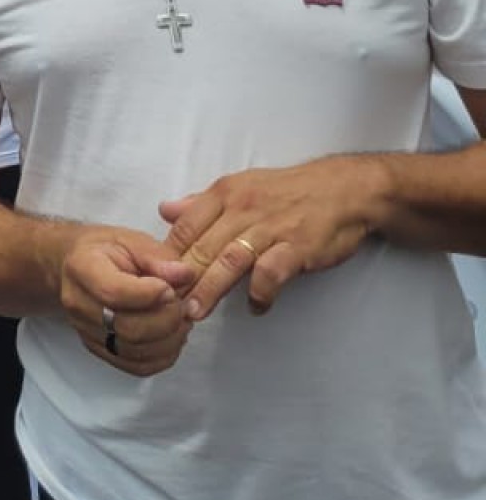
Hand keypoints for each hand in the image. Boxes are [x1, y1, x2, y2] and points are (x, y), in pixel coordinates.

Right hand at [55, 226, 194, 377]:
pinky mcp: (101, 350)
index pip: (114, 293)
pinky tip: (171, 334)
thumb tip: (185, 274)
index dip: (150, 295)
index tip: (171, 286)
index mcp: (82, 268)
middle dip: (167, 319)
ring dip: (170, 339)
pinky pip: (138, 366)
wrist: (76, 266)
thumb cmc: (104, 250)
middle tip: (182, 303)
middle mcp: (79, 304)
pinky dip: (164, 355)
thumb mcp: (130, 239)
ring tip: (180, 317)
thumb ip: (157, 256)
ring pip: (136, 352)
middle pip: (128, 328)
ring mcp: (87, 332)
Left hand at [160, 157, 388, 320]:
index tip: (154, 279)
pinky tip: (256, 307)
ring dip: (210, 289)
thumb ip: (202, 203)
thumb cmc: (288, 192)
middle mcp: (242, 208)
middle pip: (203, 246)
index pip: (186, 226)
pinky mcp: (296, 246)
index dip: (168, 254)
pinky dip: (260, 293)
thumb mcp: (241, 187)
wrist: (344, 190)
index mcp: (225, 193)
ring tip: (196, 312)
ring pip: (230, 260)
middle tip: (165, 305)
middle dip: (182, 278)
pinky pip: (271, 273)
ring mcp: (270, 227)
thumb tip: (165, 210)